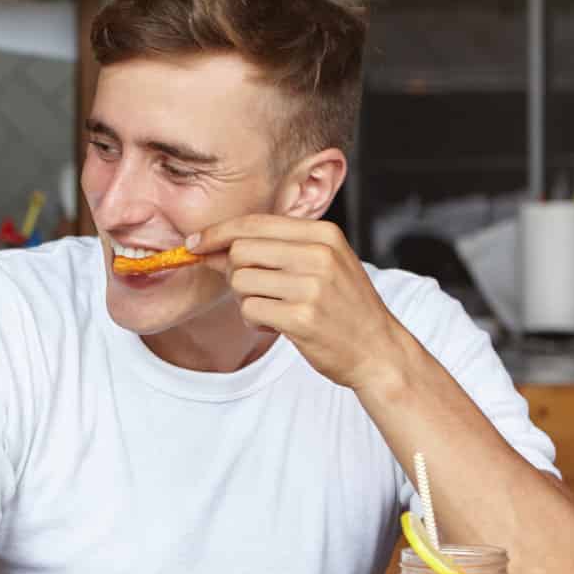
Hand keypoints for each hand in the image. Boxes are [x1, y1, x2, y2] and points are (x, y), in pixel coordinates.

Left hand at [188, 216, 405, 392]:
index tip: (195, 243)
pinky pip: (249, 310)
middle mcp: (319, 255)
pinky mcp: (301, 317)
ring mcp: (311, 286)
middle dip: (234, 271)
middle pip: (241, 250)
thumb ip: (274, 249)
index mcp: (324, 234)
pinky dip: (254, 320)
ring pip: (241, 281)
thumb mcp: (322, 263)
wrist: (378, 350)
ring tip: (273, 308)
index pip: (254, 223)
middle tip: (254, 289)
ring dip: (246, 299)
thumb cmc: (343, 307)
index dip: (218, 232)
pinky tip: (276, 324)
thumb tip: (211, 245)